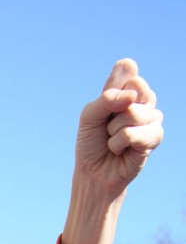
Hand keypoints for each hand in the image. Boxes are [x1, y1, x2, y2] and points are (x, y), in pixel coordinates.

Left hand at [62, 59, 163, 243]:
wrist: (93, 173)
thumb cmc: (90, 143)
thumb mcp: (89, 115)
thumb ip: (106, 98)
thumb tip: (132, 96)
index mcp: (128, 90)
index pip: (129, 71)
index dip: (112, 91)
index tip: (103, 109)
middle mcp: (143, 101)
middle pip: (136, 89)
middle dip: (113, 112)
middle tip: (108, 128)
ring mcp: (152, 118)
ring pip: (136, 113)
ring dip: (116, 131)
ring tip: (113, 141)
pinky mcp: (155, 138)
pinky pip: (138, 133)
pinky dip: (121, 143)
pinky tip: (120, 150)